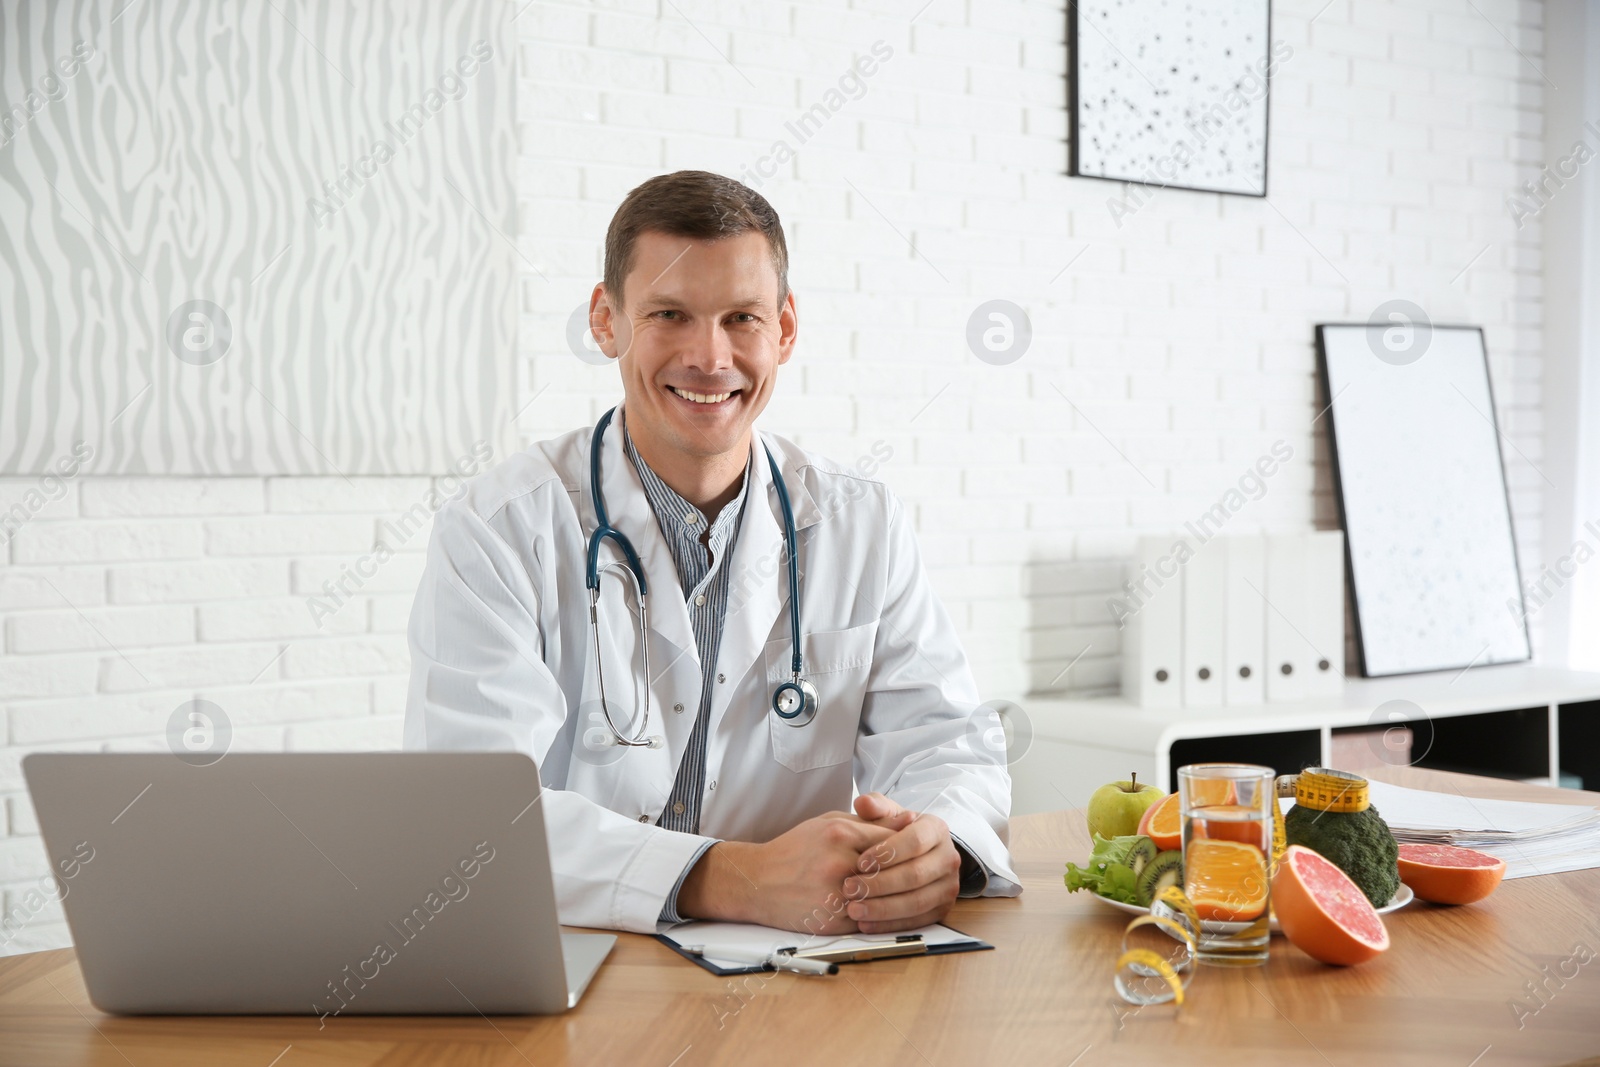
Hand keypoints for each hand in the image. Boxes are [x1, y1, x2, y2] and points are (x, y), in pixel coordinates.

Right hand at [675, 812, 900, 934]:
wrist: (757, 881)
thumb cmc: (796, 850)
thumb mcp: (829, 823)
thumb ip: (869, 822)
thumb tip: (909, 819)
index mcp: (840, 834)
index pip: (892, 840)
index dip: (907, 848)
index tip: (914, 853)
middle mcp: (838, 863)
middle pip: (892, 870)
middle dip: (905, 874)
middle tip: (914, 876)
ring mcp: (834, 894)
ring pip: (883, 898)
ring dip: (893, 898)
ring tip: (900, 894)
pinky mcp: (831, 921)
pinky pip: (869, 921)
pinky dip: (877, 916)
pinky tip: (878, 910)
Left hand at [843, 793, 962, 933]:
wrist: (918, 854)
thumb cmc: (897, 833)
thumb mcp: (888, 815)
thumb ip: (875, 807)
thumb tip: (863, 803)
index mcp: (937, 830)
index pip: (915, 841)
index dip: (887, 853)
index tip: (860, 861)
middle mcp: (949, 858)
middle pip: (915, 875)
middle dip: (880, 884)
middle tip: (850, 888)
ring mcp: (948, 886)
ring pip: (916, 901)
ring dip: (883, 909)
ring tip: (854, 909)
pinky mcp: (942, 909)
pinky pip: (917, 921)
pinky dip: (890, 925)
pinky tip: (867, 924)